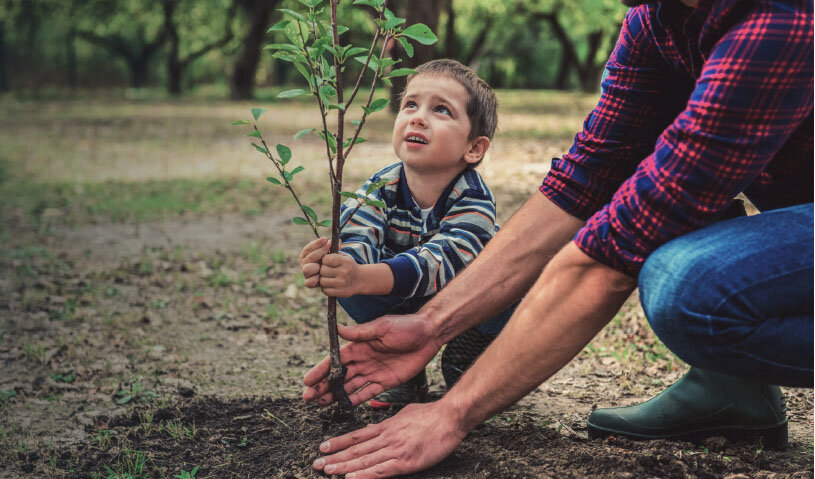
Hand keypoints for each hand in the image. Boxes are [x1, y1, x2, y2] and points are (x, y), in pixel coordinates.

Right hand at [299, 237, 329, 288]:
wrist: (332, 275)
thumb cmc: (329, 261)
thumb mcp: (331, 253)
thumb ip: (333, 247)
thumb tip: (339, 243)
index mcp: (306, 256)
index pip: (308, 248)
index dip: (316, 243)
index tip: (325, 239)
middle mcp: (304, 264)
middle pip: (309, 257)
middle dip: (319, 251)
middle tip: (328, 247)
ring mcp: (306, 274)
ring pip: (306, 269)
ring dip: (315, 266)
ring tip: (323, 264)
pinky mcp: (309, 283)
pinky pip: (308, 282)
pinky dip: (314, 279)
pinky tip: (320, 276)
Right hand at [303, 313, 440, 406]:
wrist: (429, 335)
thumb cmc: (406, 326)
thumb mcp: (382, 326)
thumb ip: (360, 333)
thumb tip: (337, 328)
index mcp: (360, 346)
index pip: (335, 360)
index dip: (321, 370)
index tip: (307, 381)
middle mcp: (364, 360)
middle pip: (339, 376)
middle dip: (323, 386)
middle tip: (308, 398)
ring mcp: (374, 372)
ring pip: (350, 386)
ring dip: (335, 394)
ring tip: (320, 403)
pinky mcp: (386, 381)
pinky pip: (368, 392)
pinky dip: (355, 399)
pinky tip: (343, 405)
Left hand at [312, 401, 466, 477]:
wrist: (449, 418)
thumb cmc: (431, 415)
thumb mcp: (404, 413)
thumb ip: (389, 422)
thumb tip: (373, 428)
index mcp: (386, 426)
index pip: (357, 436)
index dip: (338, 442)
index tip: (323, 447)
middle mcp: (387, 438)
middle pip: (356, 450)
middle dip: (335, 457)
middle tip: (317, 464)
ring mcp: (395, 450)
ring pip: (364, 461)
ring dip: (344, 467)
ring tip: (327, 471)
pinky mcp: (406, 462)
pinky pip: (381, 471)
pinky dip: (364, 475)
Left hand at [319, 253, 361, 297]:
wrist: (360, 279)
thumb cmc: (347, 266)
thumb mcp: (344, 256)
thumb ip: (333, 252)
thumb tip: (324, 246)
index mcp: (345, 261)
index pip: (325, 259)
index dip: (324, 260)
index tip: (328, 262)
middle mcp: (344, 272)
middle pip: (322, 270)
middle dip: (323, 271)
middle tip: (328, 271)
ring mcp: (342, 283)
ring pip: (322, 281)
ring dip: (323, 280)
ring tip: (329, 278)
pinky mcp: (340, 292)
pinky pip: (325, 290)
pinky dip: (326, 288)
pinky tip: (331, 285)